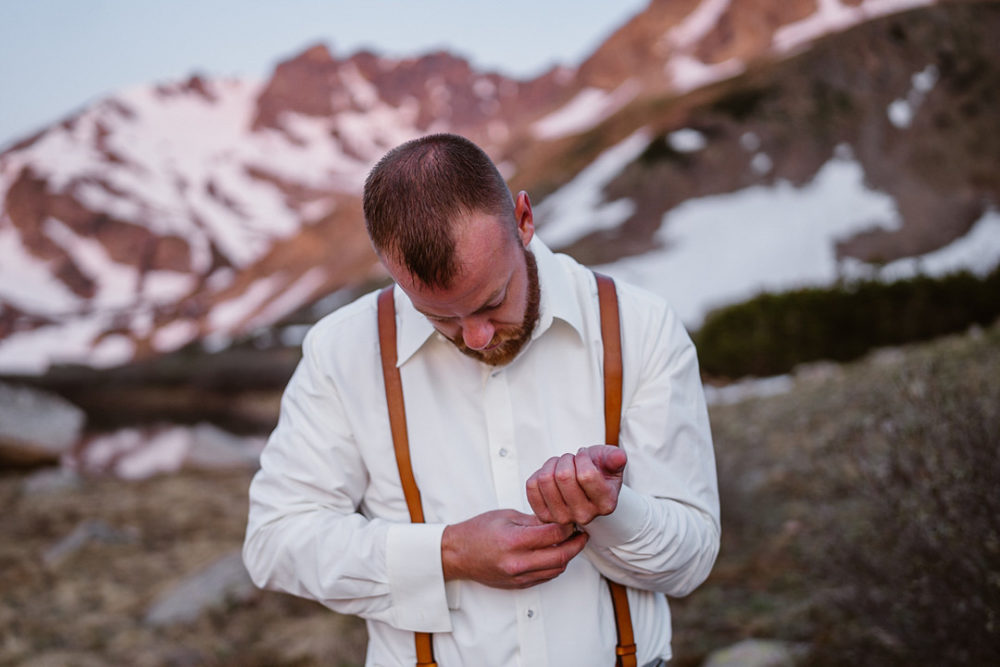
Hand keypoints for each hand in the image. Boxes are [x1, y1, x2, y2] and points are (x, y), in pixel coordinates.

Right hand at [441, 509, 587, 588]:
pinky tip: (555, 554)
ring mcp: (519, 576)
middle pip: (561, 556)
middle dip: (576, 544)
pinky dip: (555, 565)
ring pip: (556, 569)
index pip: (554, 534)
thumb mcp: (506, 515)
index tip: (573, 520)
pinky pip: (546, 577)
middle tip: (582, 534)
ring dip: (567, 556)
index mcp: (514, 541)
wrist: (457, 554)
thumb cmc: (478, 531)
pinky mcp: (519, 585)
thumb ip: (534, 520)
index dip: (568, 526)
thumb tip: (557, 521)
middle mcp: (518, 562)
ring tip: (571, 543)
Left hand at [525, 445, 626, 525]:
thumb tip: (619, 456)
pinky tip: (551, 476)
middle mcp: (585, 516)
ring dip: (552, 464)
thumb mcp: (609, 461)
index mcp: (606, 504)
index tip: (584, 455)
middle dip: (566, 459)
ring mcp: (562, 518)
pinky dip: (538, 473)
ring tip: (561, 466)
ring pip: (545, 479)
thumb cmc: (597, 470)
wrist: (583, 487)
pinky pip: (531, 485)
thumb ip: (615, 458)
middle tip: (572, 461)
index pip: (586, 475)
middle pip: (563, 476)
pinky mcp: (543, 515)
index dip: (583, 457)